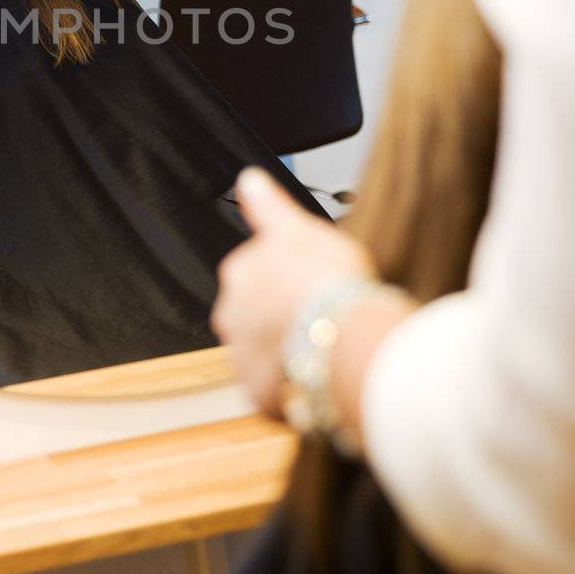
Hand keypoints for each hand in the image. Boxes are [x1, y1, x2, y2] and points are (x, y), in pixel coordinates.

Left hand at [213, 168, 378, 414]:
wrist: (344, 340)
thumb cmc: (329, 282)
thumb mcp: (301, 228)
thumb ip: (268, 207)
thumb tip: (247, 180)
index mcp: (238, 272)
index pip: (255, 271)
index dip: (288, 276)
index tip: (313, 282)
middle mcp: (230, 314)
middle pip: (255, 312)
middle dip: (282, 315)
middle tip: (322, 315)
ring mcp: (242, 356)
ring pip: (264, 350)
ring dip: (286, 350)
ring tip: (326, 348)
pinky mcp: (258, 392)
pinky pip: (275, 387)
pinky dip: (293, 382)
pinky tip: (320, 373)